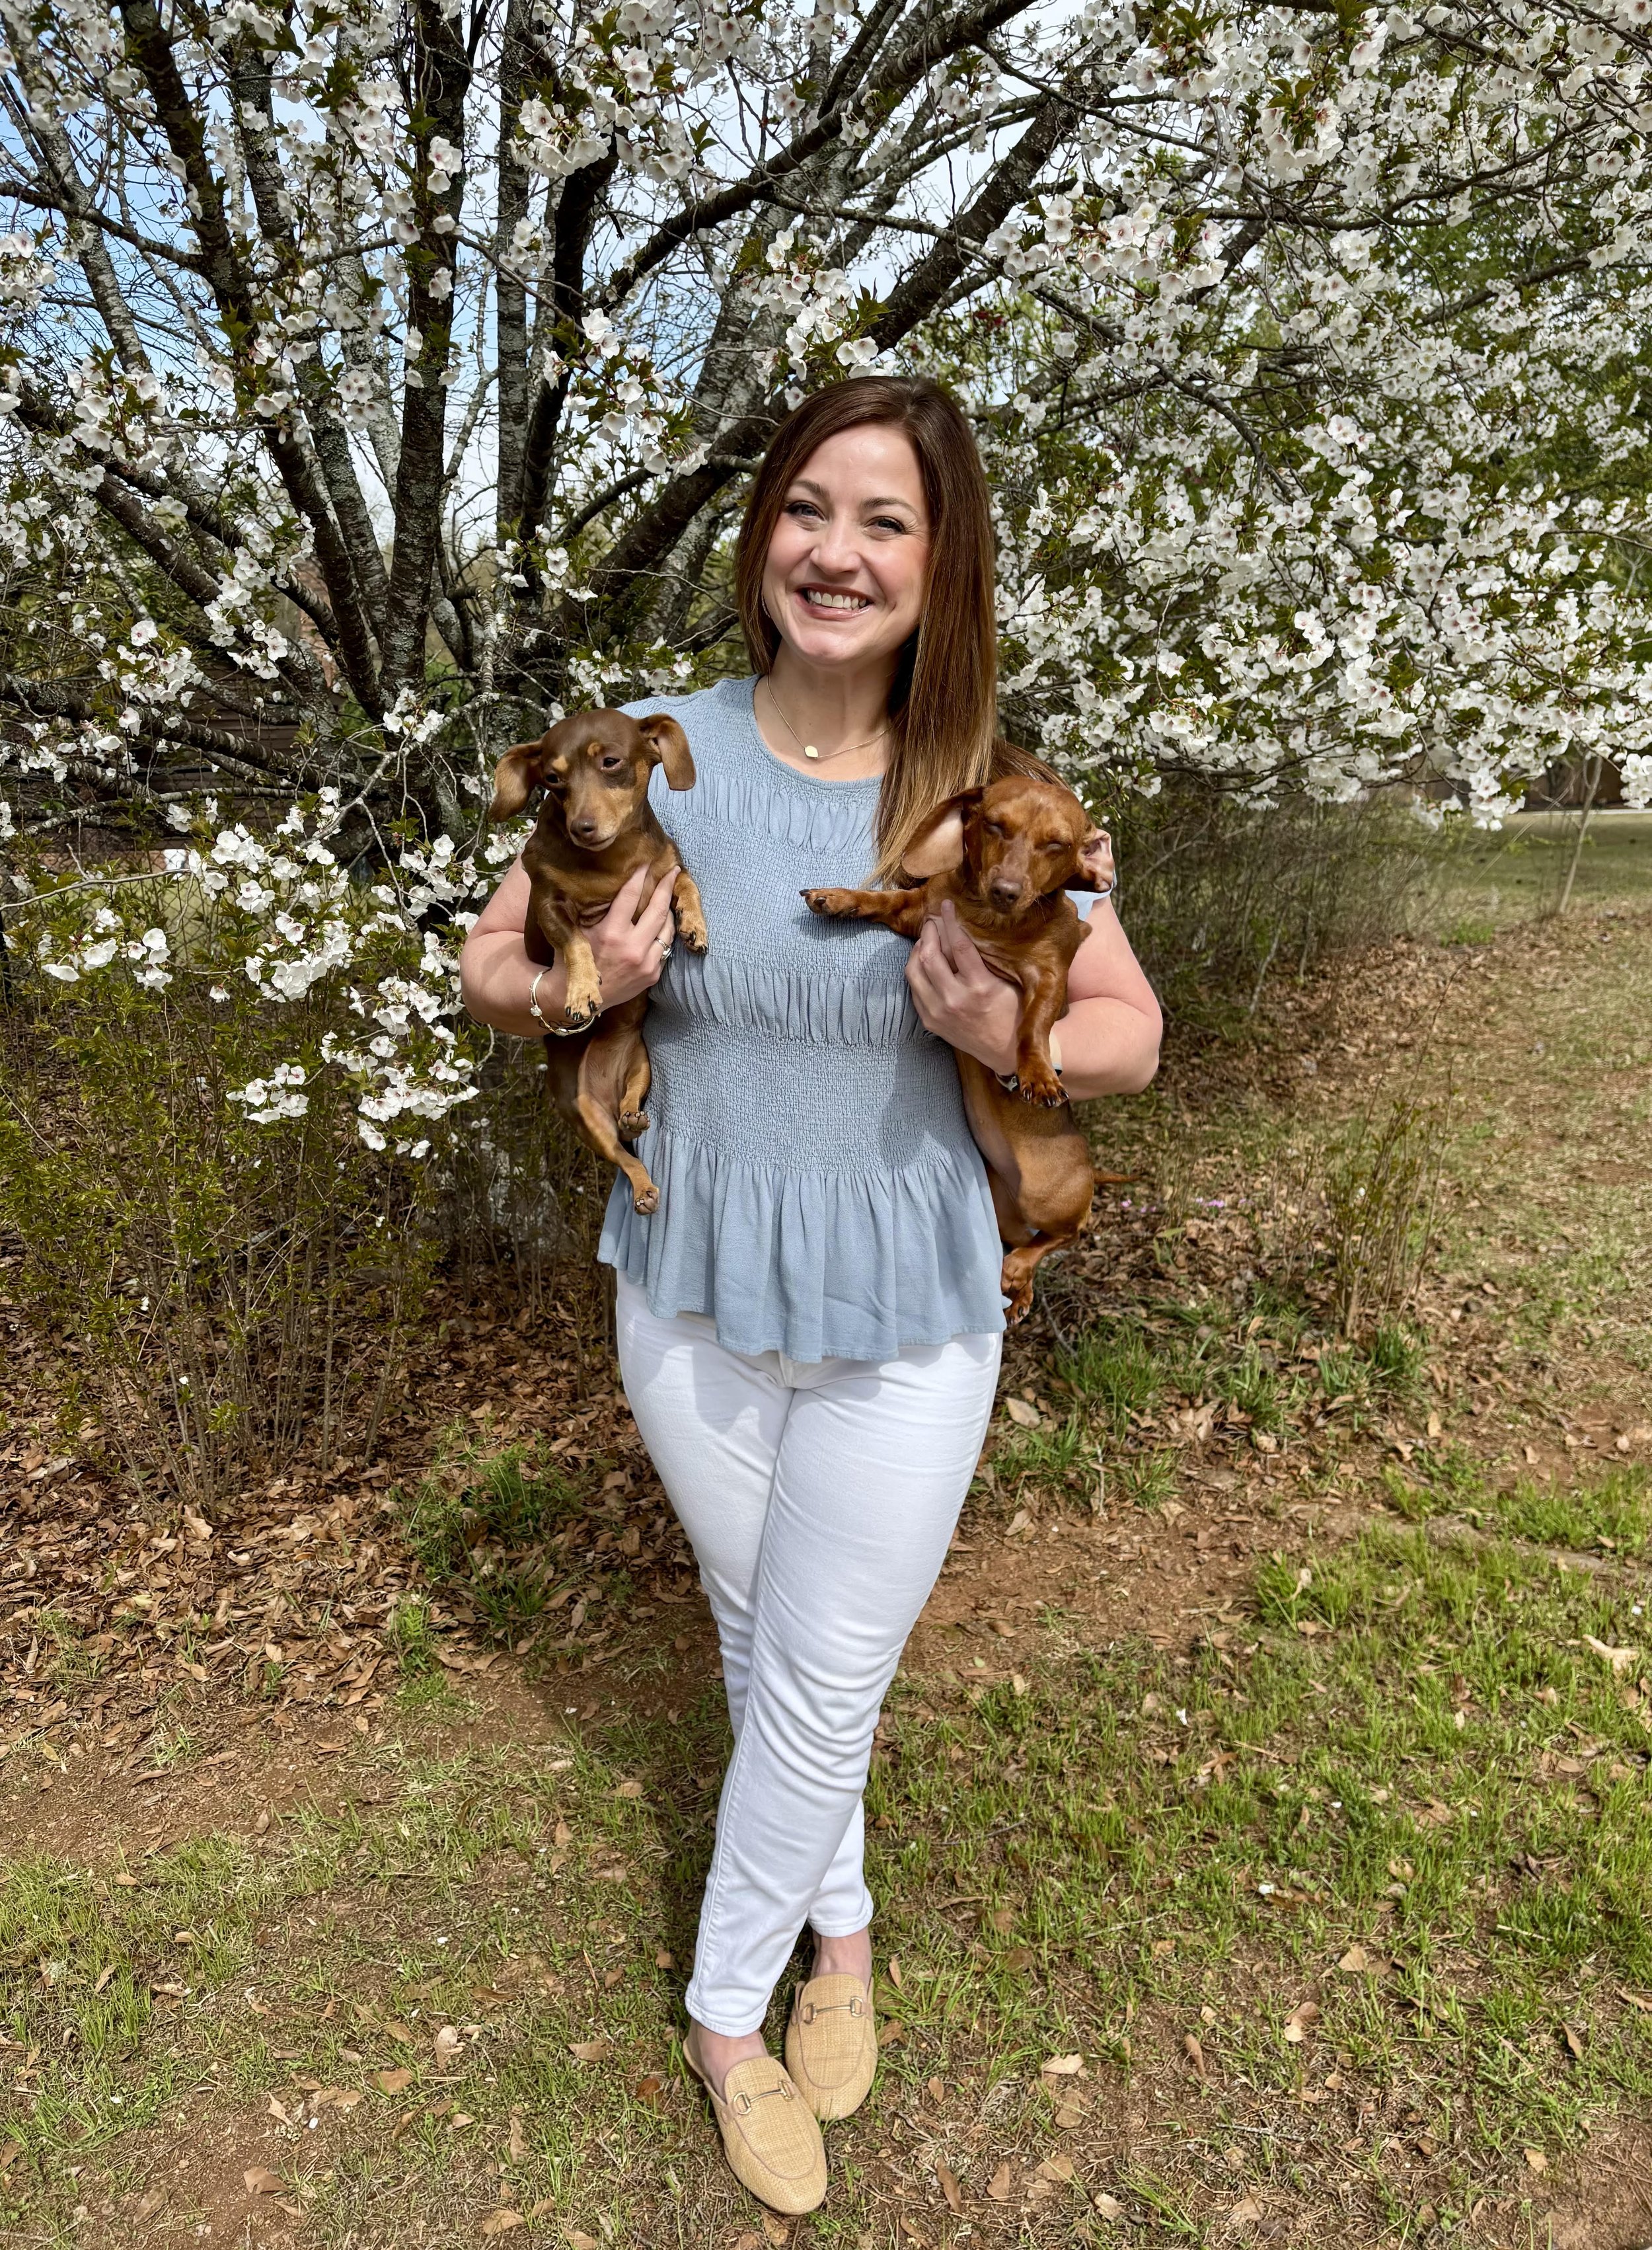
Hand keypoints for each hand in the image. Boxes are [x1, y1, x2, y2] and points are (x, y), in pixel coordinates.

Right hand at [586, 865, 678, 1007]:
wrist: (581, 999)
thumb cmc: (574, 961)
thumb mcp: (578, 932)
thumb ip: (595, 911)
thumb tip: (611, 884)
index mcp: (611, 933)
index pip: (630, 896)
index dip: (639, 876)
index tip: (646, 863)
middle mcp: (632, 947)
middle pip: (658, 909)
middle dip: (667, 887)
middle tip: (674, 871)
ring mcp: (646, 963)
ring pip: (666, 929)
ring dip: (668, 911)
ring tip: (669, 898)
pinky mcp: (652, 975)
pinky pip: (663, 948)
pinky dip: (663, 935)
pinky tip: (661, 925)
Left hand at [905, 898, 1019, 1073]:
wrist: (1007, 1052)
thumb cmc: (1013, 1012)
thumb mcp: (1008, 982)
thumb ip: (986, 958)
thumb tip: (966, 927)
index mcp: (980, 987)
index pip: (957, 944)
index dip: (949, 920)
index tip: (946, 905)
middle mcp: (955, 1000)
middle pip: (929, 954)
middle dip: (929, 931)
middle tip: (933, 920)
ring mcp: (939, 1012)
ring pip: (914, 971)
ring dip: (917, 949)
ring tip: (926, 939)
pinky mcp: (930, 1022)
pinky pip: (913, 988)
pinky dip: (916, 970)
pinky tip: (924, 962)